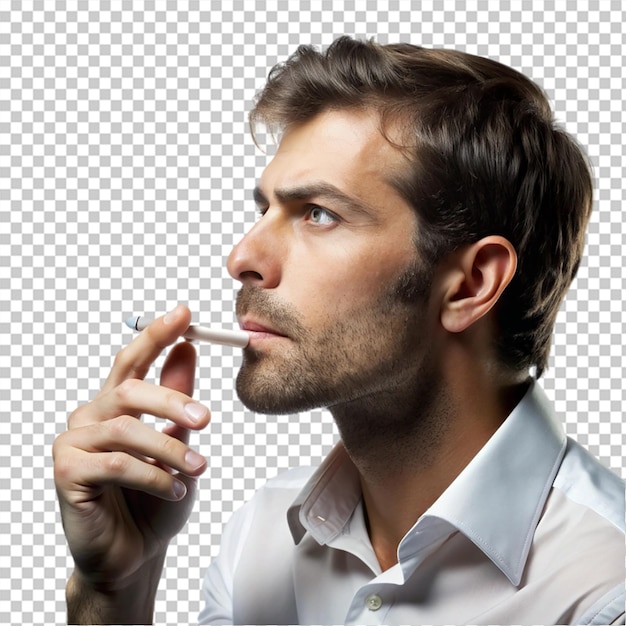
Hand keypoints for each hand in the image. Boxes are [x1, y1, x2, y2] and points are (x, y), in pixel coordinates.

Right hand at [53, 305, 209, 596]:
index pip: (133, 359)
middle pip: (130, 390)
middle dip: (173, 401)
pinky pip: (115, 464)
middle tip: (207, 418)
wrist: (135, 552)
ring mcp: (74, 442)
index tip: (185, 312)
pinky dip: (153, 476)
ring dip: (170, 449)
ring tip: (198, 468)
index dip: (157, 333)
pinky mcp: (66, 471)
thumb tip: (188, 348)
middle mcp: (91, 416)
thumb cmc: (156, 497)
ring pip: (127, 429)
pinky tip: (174, 491)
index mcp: (116, 404)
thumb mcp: (178, 441)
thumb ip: (178, 396)